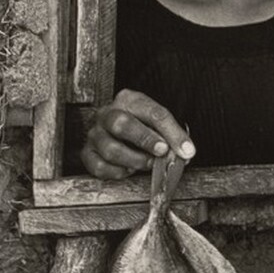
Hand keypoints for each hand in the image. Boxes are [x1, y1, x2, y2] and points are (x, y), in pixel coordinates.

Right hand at [80, 89, 195, 179]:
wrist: (115, 128)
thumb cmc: (139, 124)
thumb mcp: (157, 122)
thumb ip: (172, 136)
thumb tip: (186, 153)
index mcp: (128, 100)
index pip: (151, 112)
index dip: (171, 132)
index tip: (186, 149)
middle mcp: (107, 114)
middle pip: (122, 124)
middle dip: (145, 140)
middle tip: (162, 151)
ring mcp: (94, 134)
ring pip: (110, 149)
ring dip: (134, 160)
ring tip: (148, 163)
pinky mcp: (87, 153)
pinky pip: (100, 166)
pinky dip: (118, 172)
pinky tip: (129, 169)